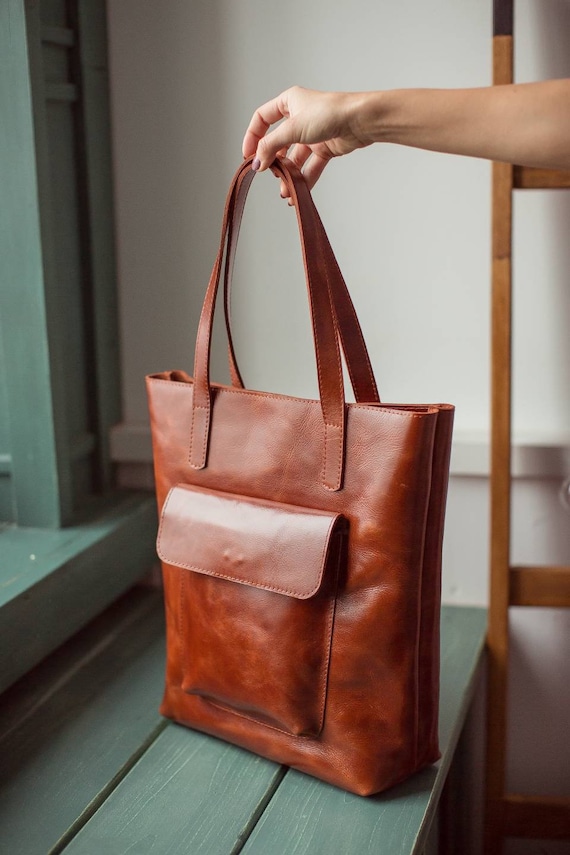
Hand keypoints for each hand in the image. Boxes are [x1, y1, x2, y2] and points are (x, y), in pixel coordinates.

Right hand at [242, 86, 370, 193]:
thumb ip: (271, 146)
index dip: (253, 136)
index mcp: (289, 102)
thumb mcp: (292, 129)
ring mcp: (313, 134)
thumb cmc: (329, 113)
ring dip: (288, 174)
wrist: (359, 121)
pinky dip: (304, 179)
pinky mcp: (325, 147)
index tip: (248, 155)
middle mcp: (300, 117)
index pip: (262, 118)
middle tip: (269, 174)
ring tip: (285, 190)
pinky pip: (310, 166)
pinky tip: (298, 191)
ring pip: (294, 157)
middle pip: (278, 142)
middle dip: (273, 161)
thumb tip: (257, 161)